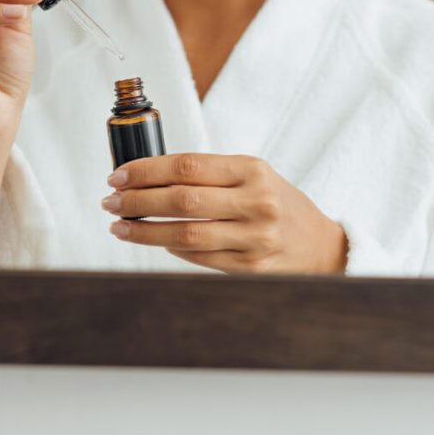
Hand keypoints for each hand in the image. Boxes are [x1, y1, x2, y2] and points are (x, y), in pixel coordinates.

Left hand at [101, 154, 348, 273]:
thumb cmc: (279, 205)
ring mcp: (254, 238)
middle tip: (111, 202)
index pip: (186, 166)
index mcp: (253, 170)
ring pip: (184, 235)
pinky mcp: (251, 269)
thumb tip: (148, 177)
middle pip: (181, 200)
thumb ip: (210, 174)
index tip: (118, 176)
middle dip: (137, 201)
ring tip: (120, 227)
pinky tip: (155, 242)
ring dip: (144, 232)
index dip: (145, 171)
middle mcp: (255, 202)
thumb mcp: (254, 176)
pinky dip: (170, 249)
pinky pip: (198, 258)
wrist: (322, 247)